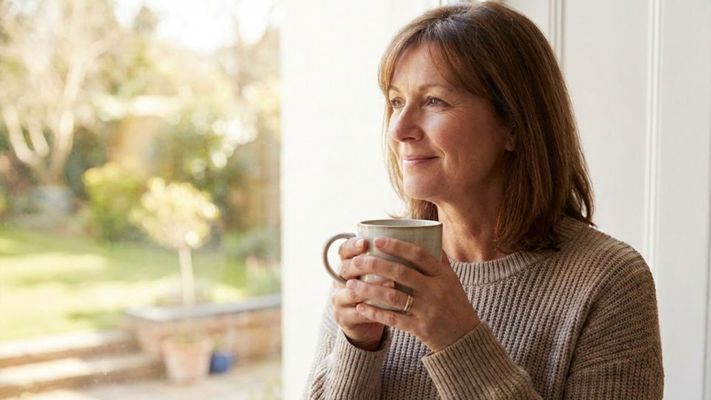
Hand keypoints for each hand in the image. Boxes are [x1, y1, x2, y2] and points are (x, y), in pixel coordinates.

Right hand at [330, 237, 388, 350]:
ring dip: (371, 288)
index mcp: (347, 264)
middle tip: (379, 263)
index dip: (353, 245)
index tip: (366, 242)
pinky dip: (372, 311)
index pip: (344, 250)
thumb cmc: (376, 291)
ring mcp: (339, 299)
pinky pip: (357, 314)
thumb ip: (389, 257)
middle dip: (361, 265)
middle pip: (345, 269)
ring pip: (352, 292)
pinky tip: (387, 309)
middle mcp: (339, 280)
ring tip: (391, 285)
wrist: (362, 322)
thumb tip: (416, 234)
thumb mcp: (377, 272)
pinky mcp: (344, 317)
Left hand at [346, 237, 479, 351]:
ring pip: (392, 296)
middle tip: (356, 262)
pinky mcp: (420, 328)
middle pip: (401, 273)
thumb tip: (429, 234)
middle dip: (375, 265)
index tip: (377, 240)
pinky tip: (360, 307)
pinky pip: (393, 319)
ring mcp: (427, 310)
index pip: (418, 255)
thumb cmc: (455, 303)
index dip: (397, 246)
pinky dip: (375, 312)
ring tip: (350, 284)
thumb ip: (438, 259)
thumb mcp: (452, 279)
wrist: (465, 338)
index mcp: (442, 275)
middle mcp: (435, 290)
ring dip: (368, 289)